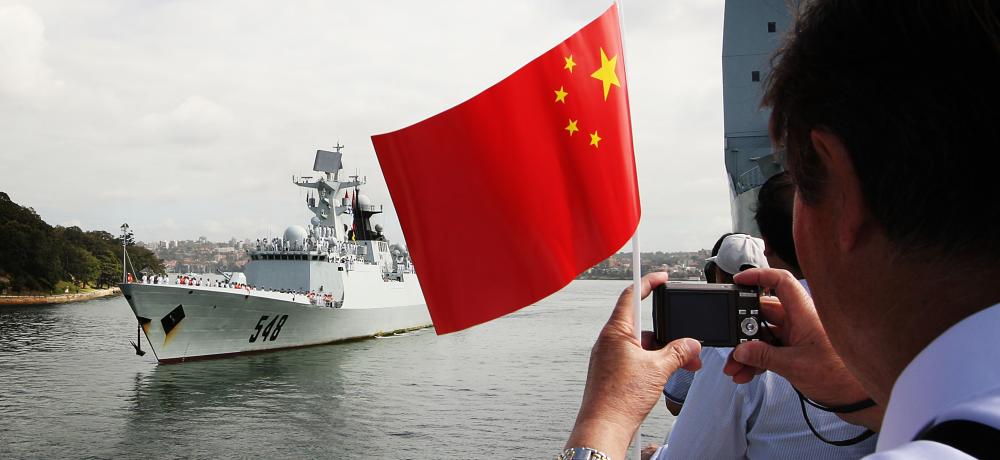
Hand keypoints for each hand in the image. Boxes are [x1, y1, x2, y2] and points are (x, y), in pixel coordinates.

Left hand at [566, 272, 702, 458]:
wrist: (604, 428)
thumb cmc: (620, 398)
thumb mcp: (658, 370)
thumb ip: (678, 352)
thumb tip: (692, 345)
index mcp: (616, 332)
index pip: (631, 296)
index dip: (648, 283)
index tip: (662, 277)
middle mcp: (610, 342)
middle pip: (642, 324)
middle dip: (667, 331)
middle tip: (688, 340)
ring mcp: (610, 358)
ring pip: (643, 345)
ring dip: (664, 351)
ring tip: (685, 364)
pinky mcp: (613, 373)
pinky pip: (637, 359)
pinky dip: (654, 363)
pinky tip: (668, 374)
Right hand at [723, 268, 882, 428]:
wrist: (854, 397)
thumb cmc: (839, 376)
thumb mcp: (795, 366)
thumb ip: (764, 356)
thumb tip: (740, 350)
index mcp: (803, 313)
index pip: (780, 282)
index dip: (759, 276)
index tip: (738, 280)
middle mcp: (798, 321)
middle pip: (762, 312)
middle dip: (742, 330)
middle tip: (731, 343)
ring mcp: (795, 336)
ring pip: (762, 335)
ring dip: (746, 351)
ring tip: (735, 367)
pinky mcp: (793, 351)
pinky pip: (767, 349)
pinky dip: (755, 360)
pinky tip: (746, 372)